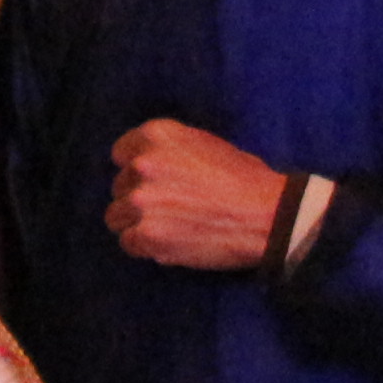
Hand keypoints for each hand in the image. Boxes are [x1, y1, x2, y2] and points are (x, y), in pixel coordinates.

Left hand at [107, 120, 291, 271]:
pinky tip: (168, 244)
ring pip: (116, 216)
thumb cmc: (246, 179)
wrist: (266, 215)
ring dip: (136, 224)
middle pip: (119, 187)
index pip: (121, 153)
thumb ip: (170, 152)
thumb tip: (147, 166)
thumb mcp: (204, 145)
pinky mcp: (147, 235)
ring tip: (166, 229)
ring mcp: (142, 201)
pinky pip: (128, 243)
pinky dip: (145, 247)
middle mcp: (142, 164)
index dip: (136, 171)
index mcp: (157, 136)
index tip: (151, 183)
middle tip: (167, 210)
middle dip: (139, 199)